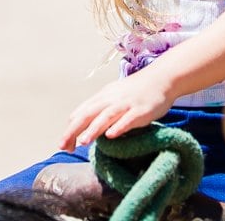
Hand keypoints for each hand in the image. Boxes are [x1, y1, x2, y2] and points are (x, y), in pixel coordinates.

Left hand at [58, 69, 173, 151]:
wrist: (162, 78)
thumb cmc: (136, 91)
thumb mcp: (114, 96)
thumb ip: (100, 109)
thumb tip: (82, 127)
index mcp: (103, 97)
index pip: (81, 113)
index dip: (71, 129)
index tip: (64, 145)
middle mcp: (112, 99)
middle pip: (89, 114)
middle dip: (74, 130)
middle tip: (63, 146)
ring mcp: (127, 104)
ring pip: (106, 116)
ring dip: (94, 129)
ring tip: (83, 142)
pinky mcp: (142, 110)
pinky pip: (129, 118)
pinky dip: (119, 126)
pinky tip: (111, 136)